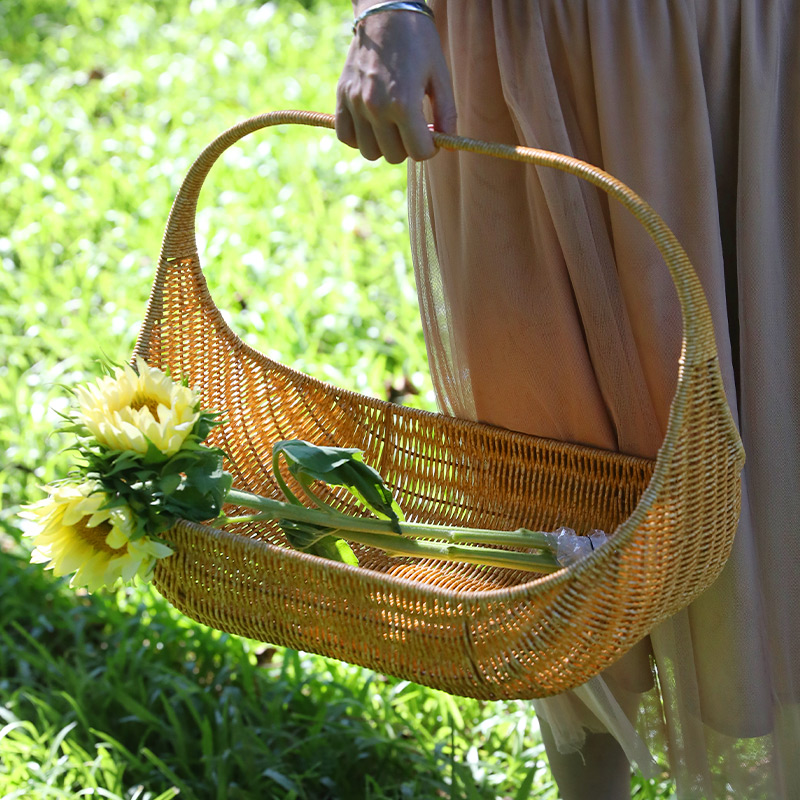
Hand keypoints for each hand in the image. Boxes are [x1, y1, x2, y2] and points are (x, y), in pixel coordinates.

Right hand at [336, 5, 456, 162]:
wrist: (386, 12)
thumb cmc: (419, 42)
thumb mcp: (440, 76)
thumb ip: (447, 114)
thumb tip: (448, 144)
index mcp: (404, 104)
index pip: (419, 152)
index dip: (430, 148)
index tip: (431, 135)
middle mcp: (376, 108)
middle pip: (394, 156)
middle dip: (408, 146)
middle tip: (412, 126)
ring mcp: (356, 104)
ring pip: (370, 152)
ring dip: (384, 145)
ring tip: (392, 126)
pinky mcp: (342, 98)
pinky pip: (347, 137)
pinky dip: (360, 138)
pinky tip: (372, 124)